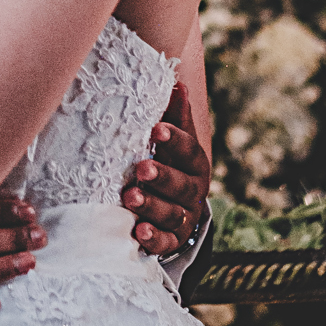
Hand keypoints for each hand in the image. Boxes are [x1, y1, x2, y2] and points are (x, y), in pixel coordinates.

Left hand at [121, 82, 209, 259]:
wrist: (178, 205)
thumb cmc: (170, 161)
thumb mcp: (173, 139)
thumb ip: (174, 115)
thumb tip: (177, 82)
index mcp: (195, 162)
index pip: (188, 149)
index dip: (174, 139)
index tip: (156, 129)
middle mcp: (193, 191)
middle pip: (180, 184)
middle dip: (161, 176)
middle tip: (141, 168)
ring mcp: (184, 218)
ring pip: (171, 213)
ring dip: (151, 206)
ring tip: (130, 198)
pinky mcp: (173, 241)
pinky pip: (165, 243)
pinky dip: (153, 239)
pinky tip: (139, 232)